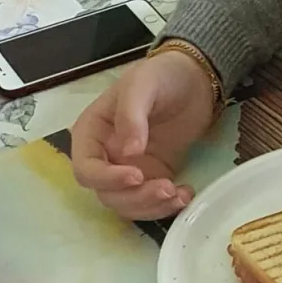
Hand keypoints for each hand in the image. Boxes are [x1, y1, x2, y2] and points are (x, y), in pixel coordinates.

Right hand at [70, 50, 215, 220]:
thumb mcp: (142, 85)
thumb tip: (128, 153)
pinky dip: (166, 206)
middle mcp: (106, 156)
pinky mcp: (154, 176)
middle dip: (135, 197)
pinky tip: (186, 194)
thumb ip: (131, 116)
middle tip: (167, 188)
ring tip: (180, 194)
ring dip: (151, 206)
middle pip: (107, 193)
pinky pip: (151, 203)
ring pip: (128, 204)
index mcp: (92, 133)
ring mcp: (129, 169)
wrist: (196, 79)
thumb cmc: (162, 75)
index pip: (86, 168)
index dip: (106, 178)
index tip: (136, 175)